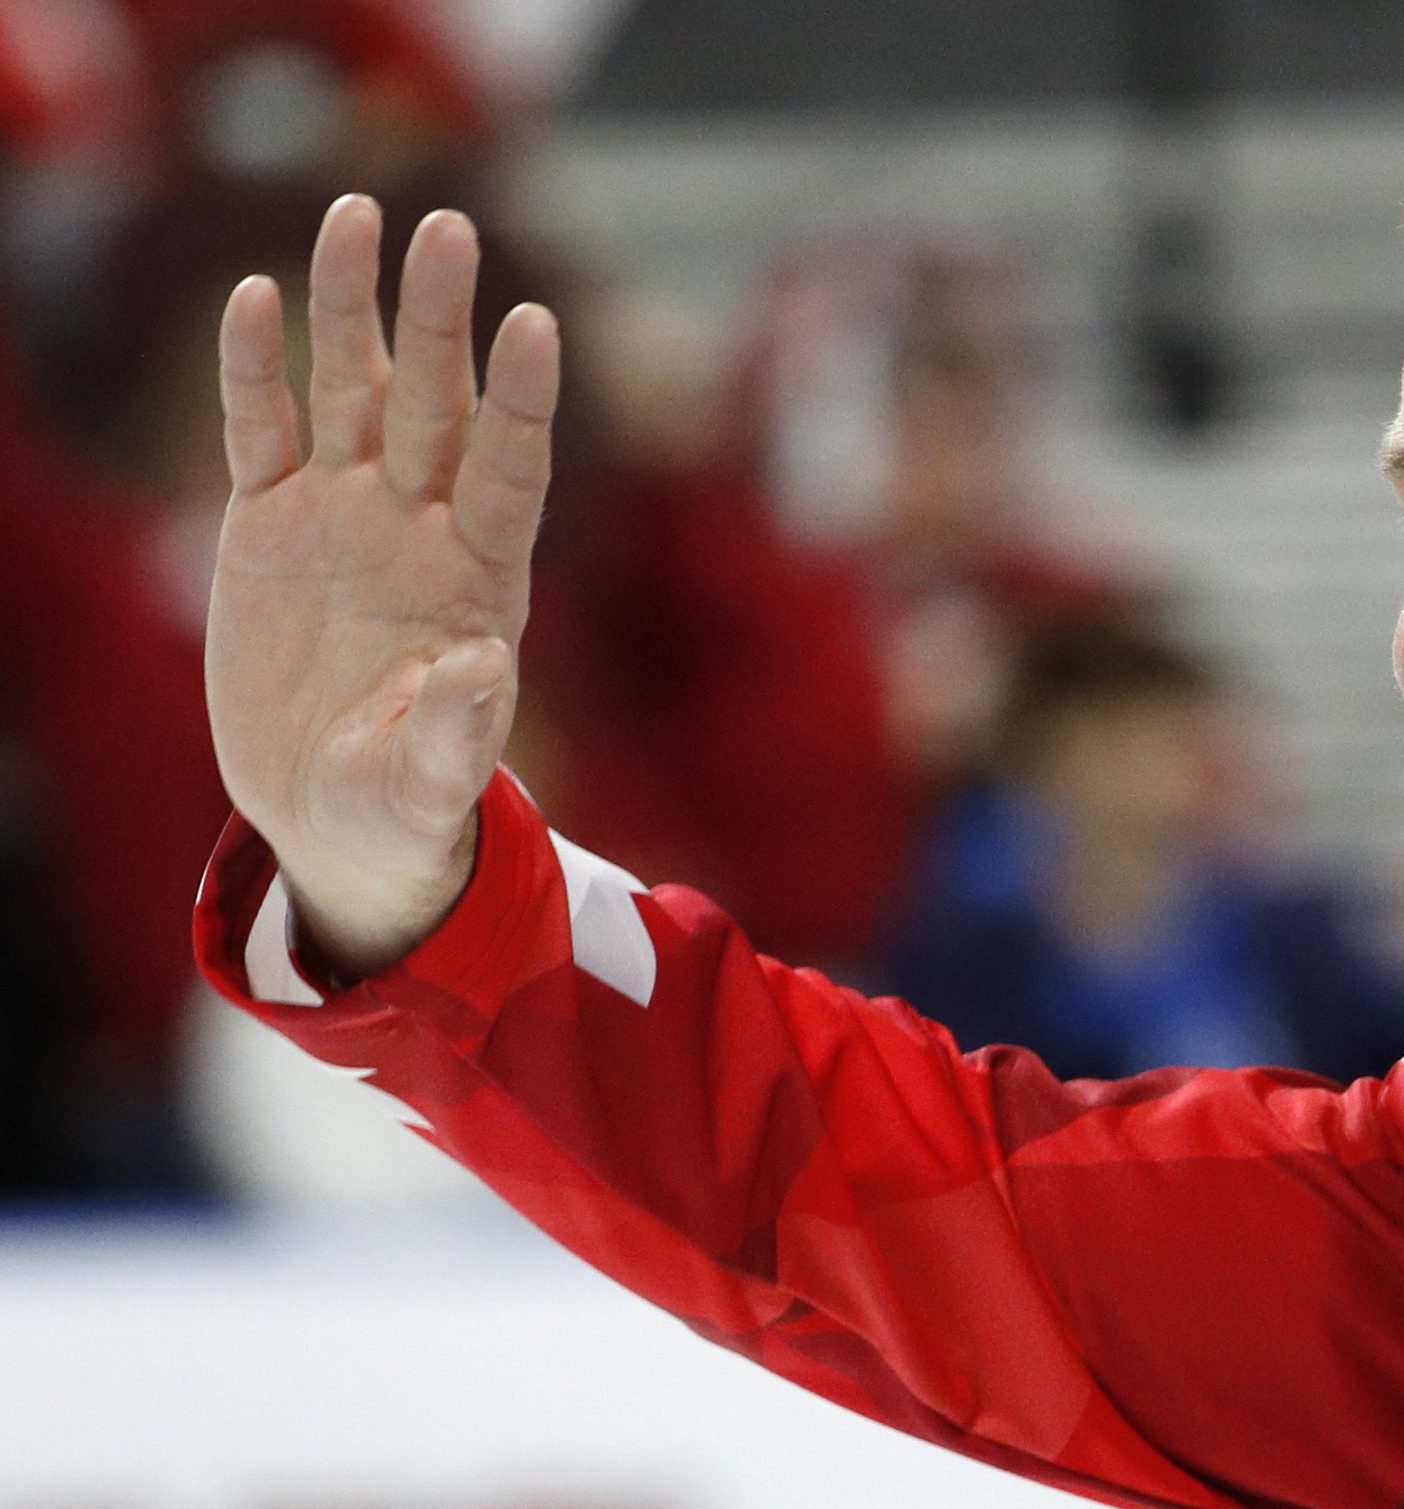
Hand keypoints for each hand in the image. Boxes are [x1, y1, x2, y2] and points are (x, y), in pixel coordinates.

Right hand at [205, 195, 558, 977]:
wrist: (333, 813)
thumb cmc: (402, 808)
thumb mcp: (425, 789)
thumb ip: (455, 734)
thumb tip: (486, 668)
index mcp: (478, 579)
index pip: (509, 469)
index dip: (522, 401)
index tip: (539, 323)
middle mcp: (418, 526)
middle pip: (434, 403)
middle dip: (439, 318)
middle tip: (448, 226)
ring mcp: (345, 515)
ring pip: (352, 390)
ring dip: (353, 308)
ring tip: (356, 212)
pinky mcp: (270, 524)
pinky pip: (265, 431)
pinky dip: (256, 370)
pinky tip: (257, 297)